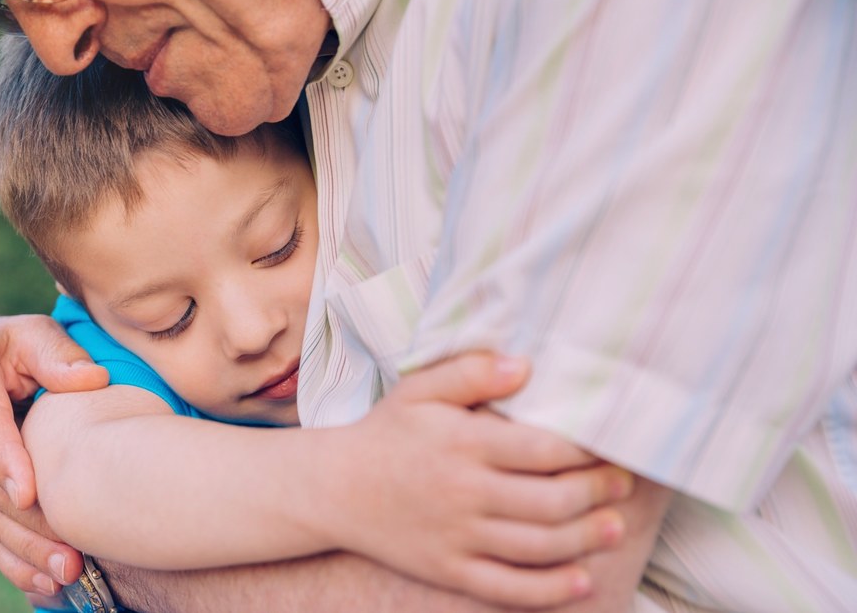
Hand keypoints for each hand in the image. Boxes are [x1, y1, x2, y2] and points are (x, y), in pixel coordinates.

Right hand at [0, 314, 108, 594]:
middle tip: (70, 548)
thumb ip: (58, 353)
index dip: (3, 459)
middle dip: (27, 520)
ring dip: (25, 548)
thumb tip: (91, 379)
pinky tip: (45, 584)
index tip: (28, 493)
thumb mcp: (33, 333)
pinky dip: (13, 560)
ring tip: (68, 571)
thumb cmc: (16, 345)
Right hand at [329, 353, 633, 607]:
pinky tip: (580, 582)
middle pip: (550, 501)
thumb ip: (471, 372)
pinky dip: (550, 590)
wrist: (333, 488)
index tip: (613, 446)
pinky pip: (507, 588)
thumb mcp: (419, 390)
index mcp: (462, 443)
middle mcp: (463, 492)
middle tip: (622, 485)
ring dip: (585, 540)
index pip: (542, 449)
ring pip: (537, 547)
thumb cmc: (386, 433)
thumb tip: (525, 365)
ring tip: (613, 528)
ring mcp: (456, 536)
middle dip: (597, 494)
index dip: (587, 451)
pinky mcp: (448, 569)